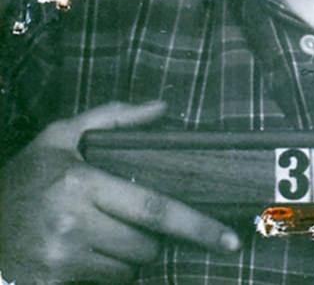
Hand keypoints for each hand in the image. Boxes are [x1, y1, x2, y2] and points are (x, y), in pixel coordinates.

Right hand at [0, 101, 239, 284]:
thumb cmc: (24, 177)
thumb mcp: (61, 136)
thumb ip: (114, 117)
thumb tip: (161, 107)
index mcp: (82, 184)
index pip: (154, 208)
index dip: (196, 226)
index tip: (228, 238)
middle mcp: (73, 224)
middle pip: (147, 244)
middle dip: (155, 237)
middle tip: (135, 219)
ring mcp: (62, 260)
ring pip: (129, 269)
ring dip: (131, 256)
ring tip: (105, 232)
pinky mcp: (52, 284)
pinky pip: (106, 284)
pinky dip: (109, 272)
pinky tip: (88, 252)